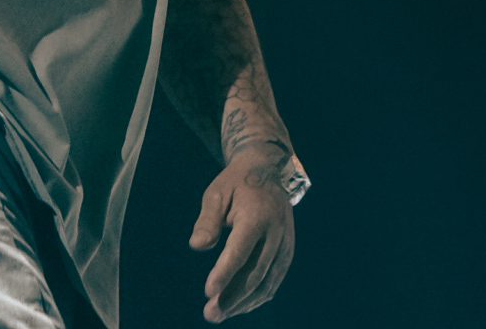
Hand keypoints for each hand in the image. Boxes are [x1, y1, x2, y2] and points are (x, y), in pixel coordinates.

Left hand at [189, 146, 296, 321]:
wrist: (268, 172)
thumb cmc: (236, 183)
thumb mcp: (216, 192)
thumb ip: (207, 220)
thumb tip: (197, 246)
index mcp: (257, 215)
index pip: (240, 249)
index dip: (225, 272)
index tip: (208, 291)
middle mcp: (276, 233)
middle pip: (255, 272)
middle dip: (232, 296)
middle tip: (210, 314)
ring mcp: (285, 244)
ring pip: (267, 282)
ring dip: (244, 302)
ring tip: (220, 313)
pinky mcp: (287, 252)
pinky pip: (274, 281)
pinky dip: (257, 297)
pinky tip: (239, 305)